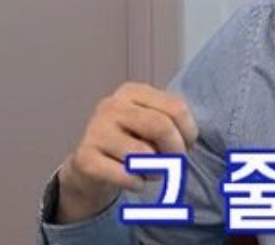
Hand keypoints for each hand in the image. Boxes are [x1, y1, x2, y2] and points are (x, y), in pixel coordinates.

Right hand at [55, 82, 198, 222]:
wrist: (91, 166)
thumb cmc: (132, 143)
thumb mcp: (153, 125)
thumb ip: (174, 126)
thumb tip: (185, 144)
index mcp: (132, 92)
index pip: (177, 108)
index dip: (189, 133)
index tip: (186, 145)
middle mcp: (111, 105)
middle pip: (162, 127)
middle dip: (176, 151)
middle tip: (174, 163)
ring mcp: (95, 130)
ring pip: (144, 155)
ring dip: (156, 171)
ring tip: (149, 171)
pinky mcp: (85, 158)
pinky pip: (127, 175)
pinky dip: (138, 183)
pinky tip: (132, 180)